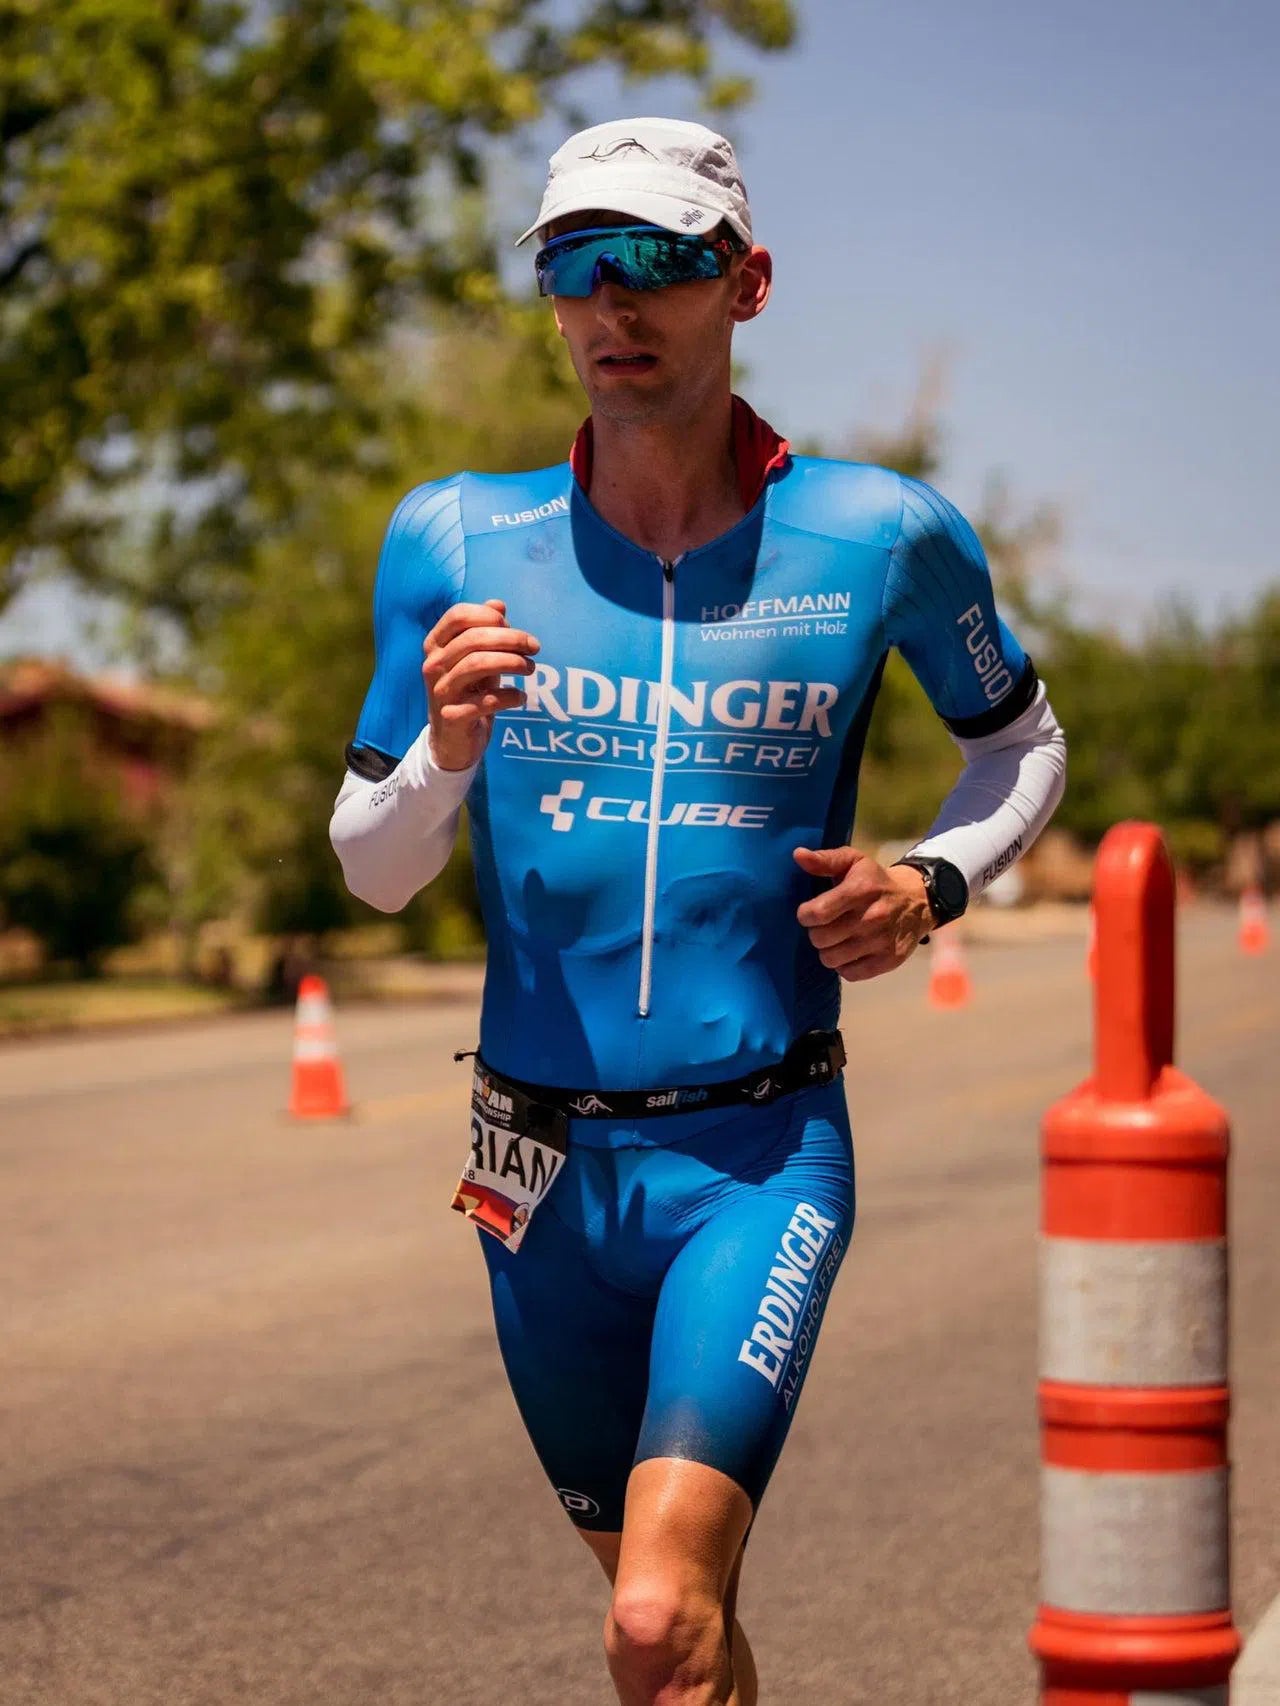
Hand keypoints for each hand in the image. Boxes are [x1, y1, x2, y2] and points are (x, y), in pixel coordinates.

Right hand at [422, 599, 539, 770]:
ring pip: (477, 665)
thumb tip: (498, 603)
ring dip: (512, 663)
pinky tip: (521, 697)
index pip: (458, 615)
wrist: (452, 741)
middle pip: (473, 639)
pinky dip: (510, 696)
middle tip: (535, 647)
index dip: (488, 615)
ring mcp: (440, 691)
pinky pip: (486, 701)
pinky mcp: (453, 717)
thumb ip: (485, 631)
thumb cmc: (468, 692)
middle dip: (510, 639)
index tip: (511, 625)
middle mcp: (433, 665)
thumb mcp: (476, 659)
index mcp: (435, 645)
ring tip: (531, 668)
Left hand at [793, 845, 933, 981]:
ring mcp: (881, 941)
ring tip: (836, 939)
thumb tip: (798, 855)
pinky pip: (850, 974)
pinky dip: (844, 965)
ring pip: (831, 959)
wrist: (917, 901)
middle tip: (825, 926)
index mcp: (861, 890)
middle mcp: (872, 917)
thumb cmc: (875, 881)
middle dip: (816, 932)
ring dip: (828, 950)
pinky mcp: (889, 960)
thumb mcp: (853, 862)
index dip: (805, 915)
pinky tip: (849, 951)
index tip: (809, 912)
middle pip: (821, 939)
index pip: (817, 913)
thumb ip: (825, 859)